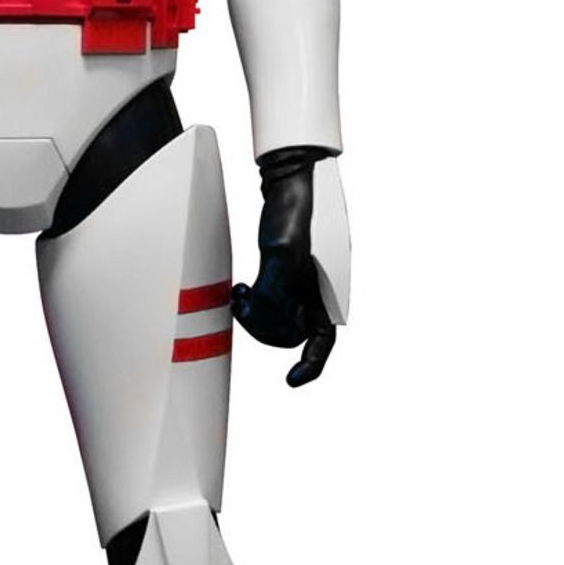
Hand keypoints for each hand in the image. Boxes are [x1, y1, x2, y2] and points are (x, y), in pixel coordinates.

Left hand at [231, 147, 338, 386]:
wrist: (289, 183)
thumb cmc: (292, 213)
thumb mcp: (281, 249)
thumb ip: (274, 283)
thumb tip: (263, 308)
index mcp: (324, 292)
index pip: (321, 341)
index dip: (309, 365)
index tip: (291, 381)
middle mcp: (315, 293)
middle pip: (289, 334)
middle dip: (263, 329)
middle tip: (242, 308)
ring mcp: (300, 285)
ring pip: (274, 321)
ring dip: (253, 316)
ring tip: (238, 296)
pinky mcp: (283, 277)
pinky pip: (266, 304)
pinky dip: (251, 302)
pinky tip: (240, 289)